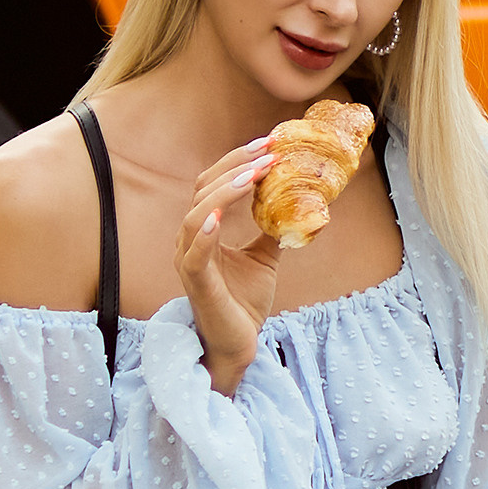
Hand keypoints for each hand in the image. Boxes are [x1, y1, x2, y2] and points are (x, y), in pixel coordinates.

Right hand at [177, 142, 282, 394]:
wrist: (239, 344)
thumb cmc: (244, 302)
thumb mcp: (265, 258)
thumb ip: (272, 229)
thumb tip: (298, 202)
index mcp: (204, 230)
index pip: (212, 184)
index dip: (238, 161)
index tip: (269, 144)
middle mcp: (191, 240)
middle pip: (202, 189)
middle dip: (236, 166)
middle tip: (269, 151)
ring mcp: (189, 261)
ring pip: (195, 215)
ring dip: (225, 192)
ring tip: (254, 176)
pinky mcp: (196, 284)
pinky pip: (194, 254)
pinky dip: (204, 233)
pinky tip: (220, 216)